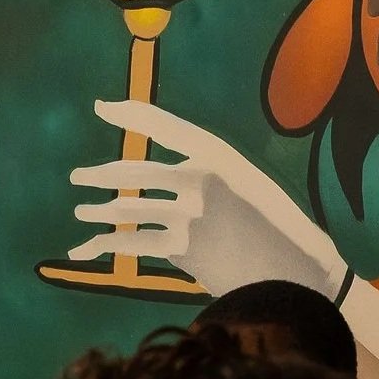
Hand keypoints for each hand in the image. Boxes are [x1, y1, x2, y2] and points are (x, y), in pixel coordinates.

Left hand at [69, 99, 344, 299]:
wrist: (299, 271)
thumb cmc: (278, 228)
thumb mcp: (248, 185)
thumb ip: (209, 177)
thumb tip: (172, 181)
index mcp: (219, 154)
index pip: (164, 124)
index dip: (130, 113)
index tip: (102, 106)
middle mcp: (201, 177)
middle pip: (135, 171)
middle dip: (102, 175)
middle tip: (79, 176)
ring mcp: (190, 213)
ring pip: (129, 208)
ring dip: (99, 212)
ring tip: (82, 213)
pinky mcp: (182, 248)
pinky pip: (132, 243)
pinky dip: (103, 247)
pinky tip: (82, 251)